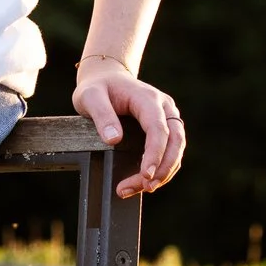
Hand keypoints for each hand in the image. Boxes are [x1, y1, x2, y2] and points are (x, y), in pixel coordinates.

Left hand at [72, 59, 185, 198]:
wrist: (106, 77)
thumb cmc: (97, 87)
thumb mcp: (90, 97)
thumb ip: (101, 115)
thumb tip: (114, 140)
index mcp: (147, 98)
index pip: (158, 128)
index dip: (155, 153)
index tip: (146, 174)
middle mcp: (163, 107)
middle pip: (174, 141)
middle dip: (163, 167)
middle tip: (146, 187)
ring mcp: (167, 116)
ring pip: (176, 148)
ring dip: (164, 171)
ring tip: (141, 188)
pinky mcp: (165, 127)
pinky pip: (170, 150)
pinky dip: (162, 168)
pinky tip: (145, 181)